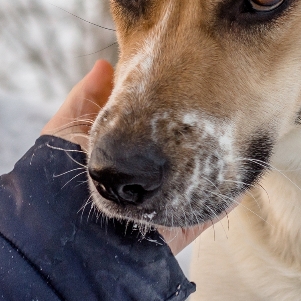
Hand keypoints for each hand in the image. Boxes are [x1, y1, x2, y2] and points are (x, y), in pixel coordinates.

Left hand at [40, 60, 232, 254]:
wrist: (67, 235)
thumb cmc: (57, 178)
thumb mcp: (65, 128)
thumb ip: (86, 98)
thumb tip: (106, 65)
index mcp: (121, 154)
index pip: (152, 122)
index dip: (167, 97)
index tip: (183, 71)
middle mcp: (145, 177)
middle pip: (180, 147)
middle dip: (198, 125)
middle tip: (218, 95)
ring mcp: (167, 202)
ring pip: (204, 174)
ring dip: (220, 154)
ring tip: (238, 121)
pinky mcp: (183, 224)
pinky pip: (215, 206)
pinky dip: (231, 190)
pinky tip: (243, 163)